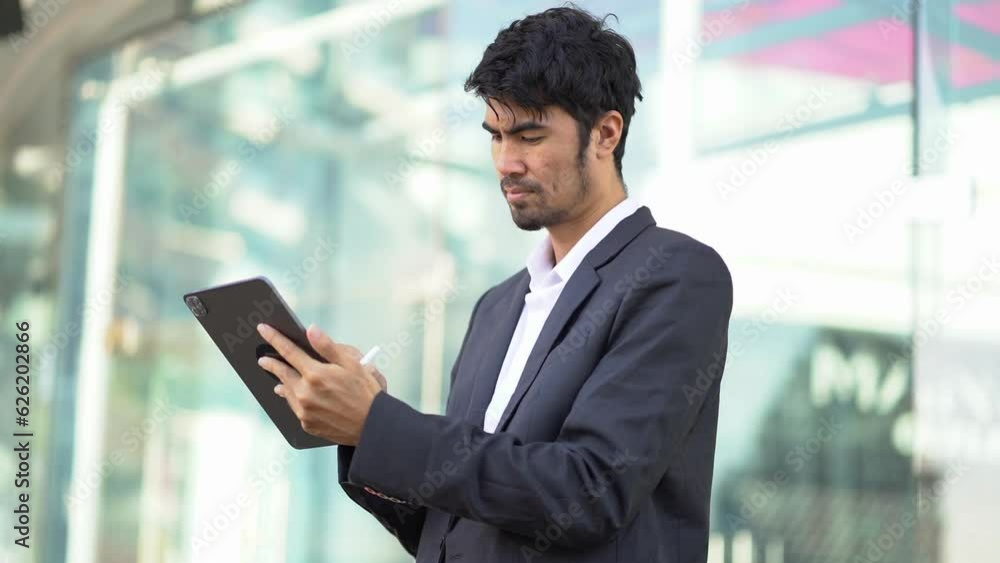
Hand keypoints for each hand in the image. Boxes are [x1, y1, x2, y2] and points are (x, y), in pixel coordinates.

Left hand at [255, 322, 382, 445]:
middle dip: (271, 364)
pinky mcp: (307, 424)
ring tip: (279, 379)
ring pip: (287, 392)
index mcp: (315, 374)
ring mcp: (304, 411)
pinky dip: (294, 399)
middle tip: (263, 360)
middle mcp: (305, 393)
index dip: (275, 338)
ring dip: (282, 382)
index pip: (289, 351)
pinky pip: (295, 407)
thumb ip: (328, 346)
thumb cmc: (365, 392)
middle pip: (282, 373)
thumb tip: (311, 330)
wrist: (372, 426)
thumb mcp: (352, 364)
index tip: (263, 329)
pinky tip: (294, 396)